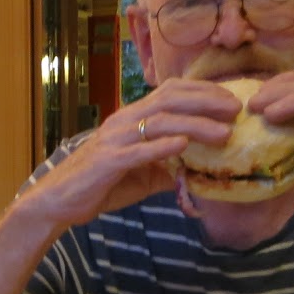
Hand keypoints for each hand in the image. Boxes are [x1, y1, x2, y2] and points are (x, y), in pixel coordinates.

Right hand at [27, 78, 241, 227]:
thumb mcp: (140, 176)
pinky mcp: (106, 162)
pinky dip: (162, 146)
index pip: (170, 92)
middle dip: (207, 102)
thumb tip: (201, 173)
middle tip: (236, 110)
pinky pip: (138, 150)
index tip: (231, 101)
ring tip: (223, 134)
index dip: (202, 91)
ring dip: (196, 125)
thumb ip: (167, 169)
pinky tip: (183, 146)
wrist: (57, 202)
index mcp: (131, 118)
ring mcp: (114, 140)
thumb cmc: (98, 186)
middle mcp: (123, 121)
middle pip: (170, 99)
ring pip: (160, 122)